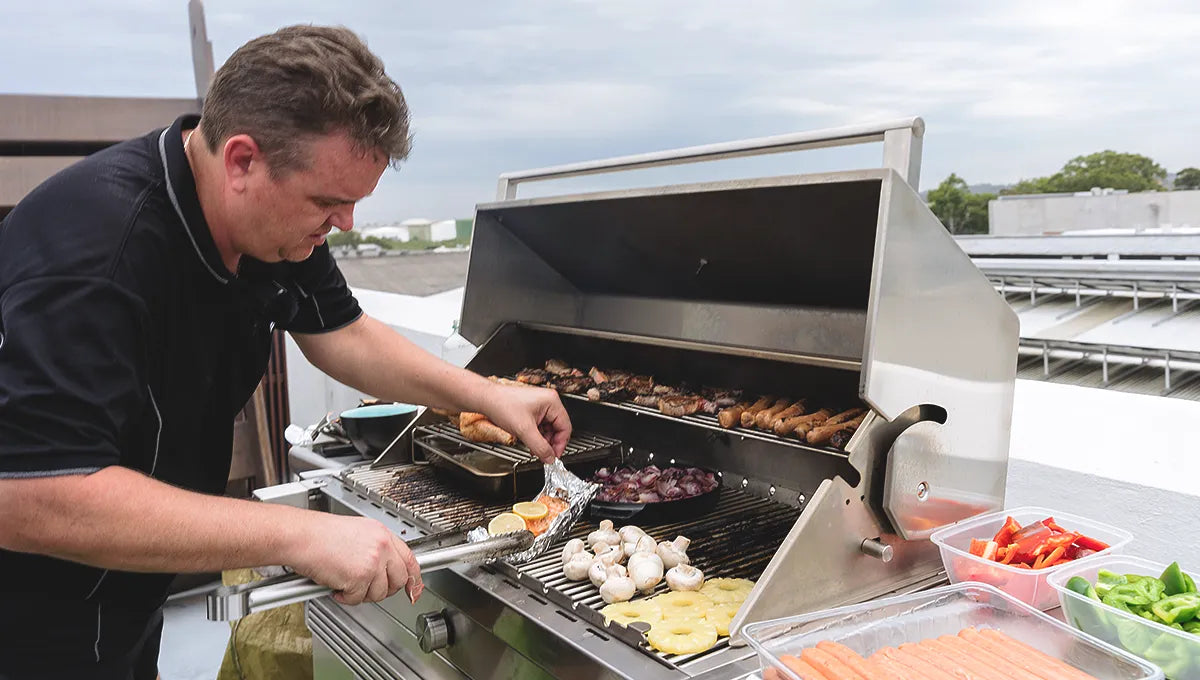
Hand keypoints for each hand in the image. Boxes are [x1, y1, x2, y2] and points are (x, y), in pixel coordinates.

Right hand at [289, 514, 422, 605]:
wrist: (301, 537)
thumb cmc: (319, 534)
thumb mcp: (357, 531)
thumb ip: (375, 548)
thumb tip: (385, 567)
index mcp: (382, 534)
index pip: (410, 559)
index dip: (413, 578)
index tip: (413, 589)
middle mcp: (381, 547)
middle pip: (399, 580)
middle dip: (384, 590)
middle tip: (368, 588)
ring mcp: (372, 562)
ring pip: (379, 593)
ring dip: (362, 594)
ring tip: (346, 584)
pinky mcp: (359, 577)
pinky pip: (357, 598)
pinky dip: (345, 597)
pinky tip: (336, 586)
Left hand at [482, 383, 571, 462]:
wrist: (486, 399)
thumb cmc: (502, 405)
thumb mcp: (524, 430)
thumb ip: (540, 447)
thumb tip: (550, 458)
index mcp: (552, 401)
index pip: (565, 427)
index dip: (560, 444)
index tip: (554, 456)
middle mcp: (549, 401)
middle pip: (558, 428)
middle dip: (550, 443)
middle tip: (543, 454)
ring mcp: (541, 405)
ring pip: (548, 428)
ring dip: (542, 441)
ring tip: (533, 448)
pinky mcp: (533, 409)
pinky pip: (540, 426)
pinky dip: (536, 436)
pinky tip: (529, 442)